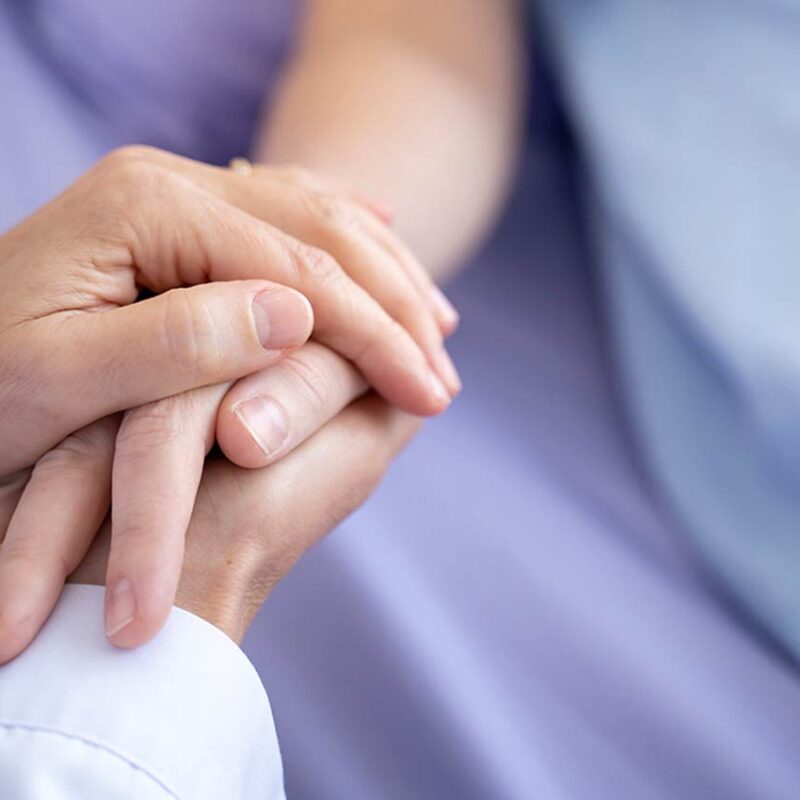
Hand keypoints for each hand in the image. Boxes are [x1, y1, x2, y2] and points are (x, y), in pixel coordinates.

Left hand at [0, 145, 458, 658]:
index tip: (429, 391)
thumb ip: (179, 340)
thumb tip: (296, 316)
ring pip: (315, 219)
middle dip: (395, 306)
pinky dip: (347, 237)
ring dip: (385, 274)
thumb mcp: (62, 379)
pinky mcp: (184, 225)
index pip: (298, 270)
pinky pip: (287, 217)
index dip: (374, 334)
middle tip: (444, 373)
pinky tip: (388, 231)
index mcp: (147, 209)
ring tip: (438, 327)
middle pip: (321, 233)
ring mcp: (179, 197)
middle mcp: (170, 184)